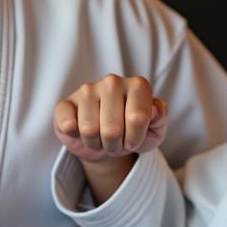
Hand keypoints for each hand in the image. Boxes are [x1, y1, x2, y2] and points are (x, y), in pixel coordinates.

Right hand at [54, 75, 166, 203]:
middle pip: (112, 129)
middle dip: (115, 145)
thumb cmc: (131, 132)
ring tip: (101, 138)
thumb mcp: (154, 131)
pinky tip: (81, 131)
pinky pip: (68, 126)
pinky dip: (76, 137)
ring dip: (96, 143)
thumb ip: (160, 119)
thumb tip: (154, 110)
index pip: (138, 118)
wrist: (105, 140)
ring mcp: (87, 90)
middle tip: (116, 142)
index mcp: (138, 85)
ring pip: (89, 130)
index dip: (135, 138)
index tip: (133, 139)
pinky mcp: (65, 103)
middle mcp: (112, 81)